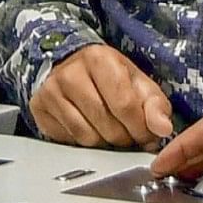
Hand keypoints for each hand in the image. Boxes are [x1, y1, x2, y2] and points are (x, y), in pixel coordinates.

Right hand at [31, 44, 175, 148]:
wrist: (69, 64)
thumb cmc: (108, 75)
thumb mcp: (137, 82)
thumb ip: (155, 105)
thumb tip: (163, 129)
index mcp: (99, 59)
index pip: (124, 105)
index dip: (140, 128)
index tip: (147, 135)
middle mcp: (70, 73)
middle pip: (106, 125)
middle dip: (124, 138)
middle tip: (129, 135)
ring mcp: (51, 92)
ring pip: (87, 137)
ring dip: (105, 143)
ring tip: (111, 131)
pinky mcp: (40, 109)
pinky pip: (69, 141)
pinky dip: (85, 143)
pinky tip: (91, 129)